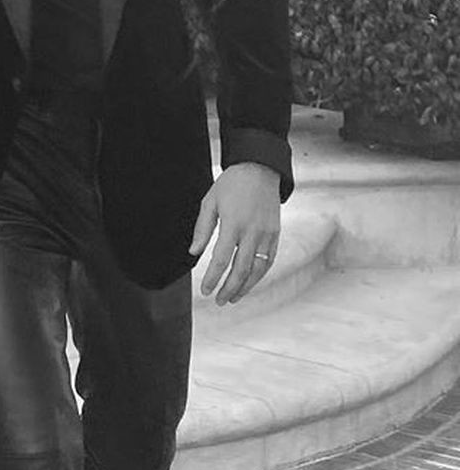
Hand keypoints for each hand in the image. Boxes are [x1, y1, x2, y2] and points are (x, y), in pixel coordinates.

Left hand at [190, 161, 281, 304]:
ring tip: (233, 298)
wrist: (260, 169)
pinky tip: (249, 283)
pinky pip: (269, 260)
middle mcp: (253, 232)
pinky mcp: (276, 233)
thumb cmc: (231, 184)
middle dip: (229, 288)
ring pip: (258, 269)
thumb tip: (194, 253)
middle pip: (241, 269)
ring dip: (245, 286)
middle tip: (218, 301)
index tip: (205, 290)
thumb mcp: (209, 202)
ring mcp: (267, 234)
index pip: (221, 259)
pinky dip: (259, 274)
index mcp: (233, 224)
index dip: (213, 278)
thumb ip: (202, 229)